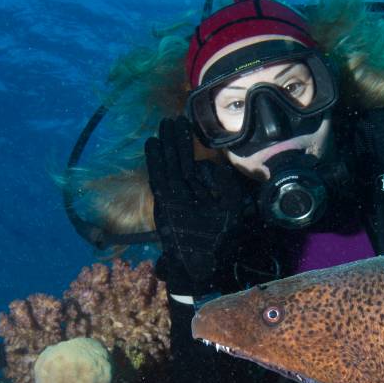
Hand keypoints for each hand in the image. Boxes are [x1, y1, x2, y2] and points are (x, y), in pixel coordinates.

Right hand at [144, 116, 246, 294]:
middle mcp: (188, 193)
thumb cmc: (220, 239)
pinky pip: (159, 176)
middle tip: (174, 119)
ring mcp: (175, 196)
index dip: (193, 148)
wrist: (202, 263)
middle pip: (181, 161)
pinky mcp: (165, 202)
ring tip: (163, 124)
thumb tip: (216, 166)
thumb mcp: (230, 207)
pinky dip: (155, 161)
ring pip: (170, 165)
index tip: (191, 127)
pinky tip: (152, 143)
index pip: (197, 166)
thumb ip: (226, 185)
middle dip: (178, 140)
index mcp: (204, 194)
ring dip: (167, 145)